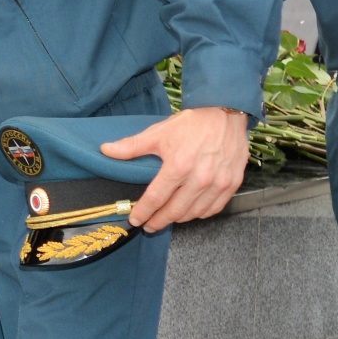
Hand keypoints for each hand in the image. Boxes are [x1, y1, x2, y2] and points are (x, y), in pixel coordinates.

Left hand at [101, 106, 248, 230]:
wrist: (226, 112)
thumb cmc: (192, 123)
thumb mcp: (159, 133)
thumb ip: (132, 146)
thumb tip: (106, 150)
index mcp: (179, 166)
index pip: (156, 198)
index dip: (143, 212)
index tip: (135, 219)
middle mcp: (200, 178)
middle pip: (175, 211)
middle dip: (159, 221)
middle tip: (149, 226)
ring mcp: (218, 183)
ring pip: (194, 213)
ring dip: (178, 218)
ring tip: (167, 217)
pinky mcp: (232, 184)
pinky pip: (213, 208)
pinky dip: (200, 213)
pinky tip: (190, 211)